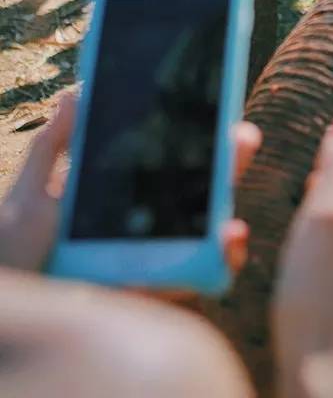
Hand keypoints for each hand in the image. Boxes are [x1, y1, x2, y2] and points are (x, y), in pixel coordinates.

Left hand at [0, 92, 261, 277]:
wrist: (10, 305)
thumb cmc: (14, 254)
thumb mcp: (29, 194)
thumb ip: (52, 146)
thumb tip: (75, 92)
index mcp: (119, 200)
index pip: (167, 162)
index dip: (196, 138)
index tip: (218, 109)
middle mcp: (143, 228)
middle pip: (196, 190)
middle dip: (227, 162)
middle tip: (244, 136)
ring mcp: (152, 261)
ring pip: (206, 230)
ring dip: (231, 207)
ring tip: (239, 178)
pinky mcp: (154, 293)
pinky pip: (198, 277)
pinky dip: (222, 258)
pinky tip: (229, 238)